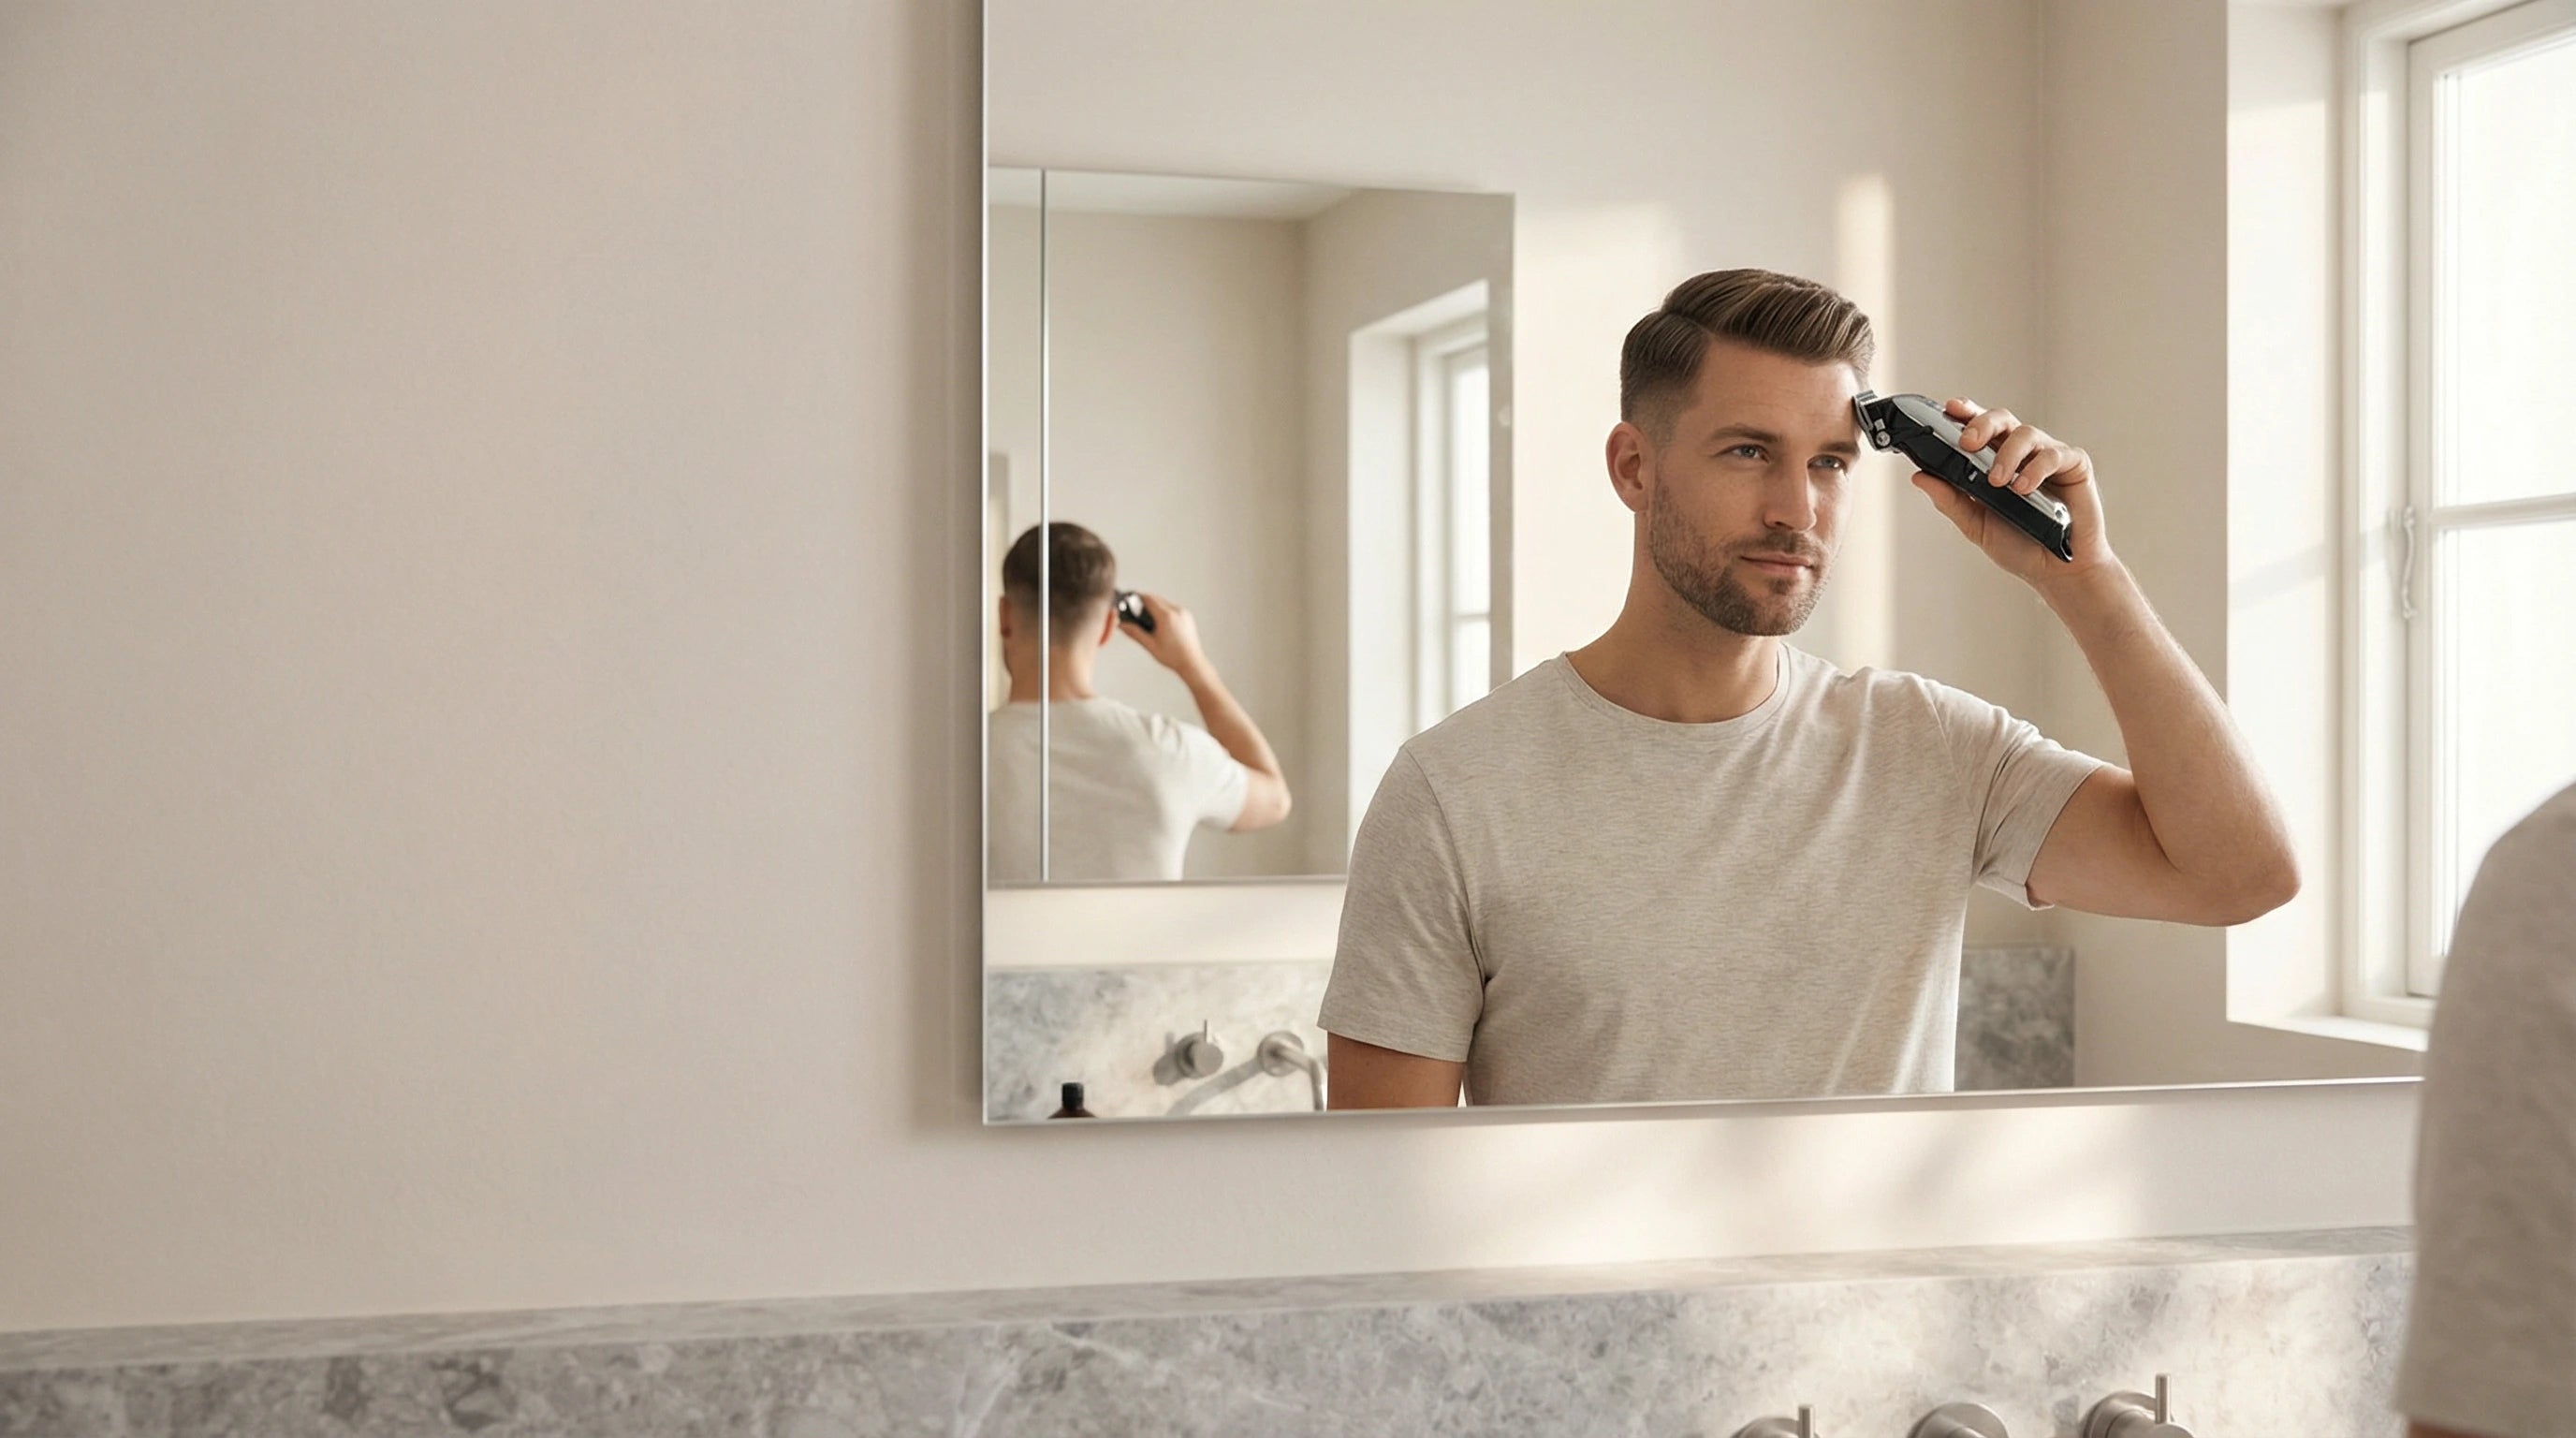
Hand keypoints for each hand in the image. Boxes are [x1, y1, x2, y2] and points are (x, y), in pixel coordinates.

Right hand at [1118, 591, 1210, 676]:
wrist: (1192, 663)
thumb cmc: (1173, 656)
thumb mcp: (1150, 645)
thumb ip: (1135, 633)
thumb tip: (1122, 625)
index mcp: (1166, 617)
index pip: (1148, 598)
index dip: (1137, 598)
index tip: (1130, 601)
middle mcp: (1176, 611)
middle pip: (1156, 598)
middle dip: (1145, 603)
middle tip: (1136, 612)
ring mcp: (1183, 613)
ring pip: (1164, 602)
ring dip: (1155, 606)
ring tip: (1148, 620)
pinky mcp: (1187, 616)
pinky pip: (1172, 608)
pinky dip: (1164, 611)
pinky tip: (1160, 623)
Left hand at [1908, 396, 2115, 584]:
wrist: (2055, 570)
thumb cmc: (2019, 545)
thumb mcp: (1976, 524)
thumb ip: (1950, 500)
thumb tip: (1920, 477)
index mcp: (1995, 459)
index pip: (1979, 427)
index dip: (1965, 413)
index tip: (1949, 408)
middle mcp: (2021, 452)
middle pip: (2002, 419)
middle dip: (1982, 424)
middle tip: (1968, 443)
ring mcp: (2048, 455)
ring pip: (2026, 433)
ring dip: (2007, 455)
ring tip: (1997, 482)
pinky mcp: (2074, 465)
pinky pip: (2055, 455)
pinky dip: (2037, 470)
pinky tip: (2024, 488)